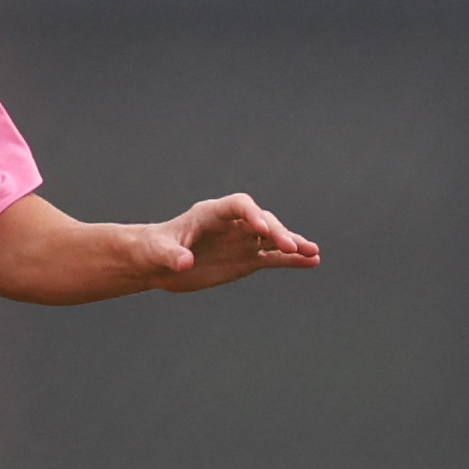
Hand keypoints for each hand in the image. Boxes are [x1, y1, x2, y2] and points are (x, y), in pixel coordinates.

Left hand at [142, 193, 321, 291]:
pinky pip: (273, 257)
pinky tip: (311, 262)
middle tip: (290, 247)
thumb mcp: (159, 252)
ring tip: (313, 253)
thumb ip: (172, 255)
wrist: (158, 263)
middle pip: (262, 221)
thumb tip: (184, 263)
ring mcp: (242, 240)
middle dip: (277, 232)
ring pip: (273, 239)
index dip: (252, 214)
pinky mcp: (247, 258)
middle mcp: (233, 224)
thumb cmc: (155, 249)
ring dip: (292, 244)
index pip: (240, 205)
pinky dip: (291, 260)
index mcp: (212, 212)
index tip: (261, 228)